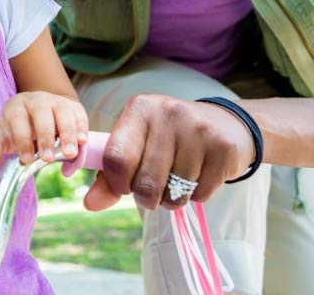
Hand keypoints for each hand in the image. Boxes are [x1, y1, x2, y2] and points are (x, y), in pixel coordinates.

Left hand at [0, 91, 88, 165]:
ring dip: (67, 134)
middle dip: (45, 137)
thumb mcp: (3, 133)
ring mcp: (57, 101)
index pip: (19, 120)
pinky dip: (82, 128)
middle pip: (43, 114)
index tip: (26, 160)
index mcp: (17, 105)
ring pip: (63, 113)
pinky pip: (79, 114)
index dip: (22, 140)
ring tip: (69, 154)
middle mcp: (37, 99)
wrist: (39, 109)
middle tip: (47, 159)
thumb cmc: (19, 125)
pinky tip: (82, 142)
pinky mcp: (73, 106)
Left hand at [84, 94, 254, 211]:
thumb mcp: (135, 145)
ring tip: (175, 181)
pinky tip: (198, 175)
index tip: (124, 187)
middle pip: (145, 181)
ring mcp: (198, 129)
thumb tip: (90, 204)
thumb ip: (109, 175)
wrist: (224, 124)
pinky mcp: (223, 148)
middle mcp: (168, 113)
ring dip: (171, 199)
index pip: (116, 157)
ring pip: (174, 192)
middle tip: (151, 191)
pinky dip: (195, 196)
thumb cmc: (166, 139)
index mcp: (139, 109)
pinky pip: (200, 194)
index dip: (117, 183)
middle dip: (145, 198)